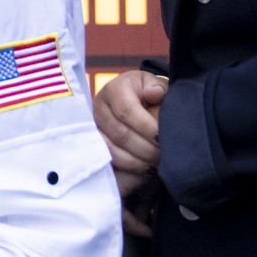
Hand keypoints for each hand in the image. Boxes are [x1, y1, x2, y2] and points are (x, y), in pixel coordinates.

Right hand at [94, 71, 165, 204]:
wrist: (136, 104)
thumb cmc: (150, 96)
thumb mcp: (156, 87)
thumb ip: (159, 88)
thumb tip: (154, 93)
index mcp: (114, 90)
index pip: (127, 110)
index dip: (145, 126)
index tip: (162, 138)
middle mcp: (99, 107)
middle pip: (119, 133)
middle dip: (144, 148)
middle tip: (163, 156)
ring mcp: (93, 127)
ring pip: (112, 149)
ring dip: (136, 161)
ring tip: (156, 165)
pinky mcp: (93, 143)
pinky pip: (108, 159)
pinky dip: (128, 167)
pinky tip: (146, 169)